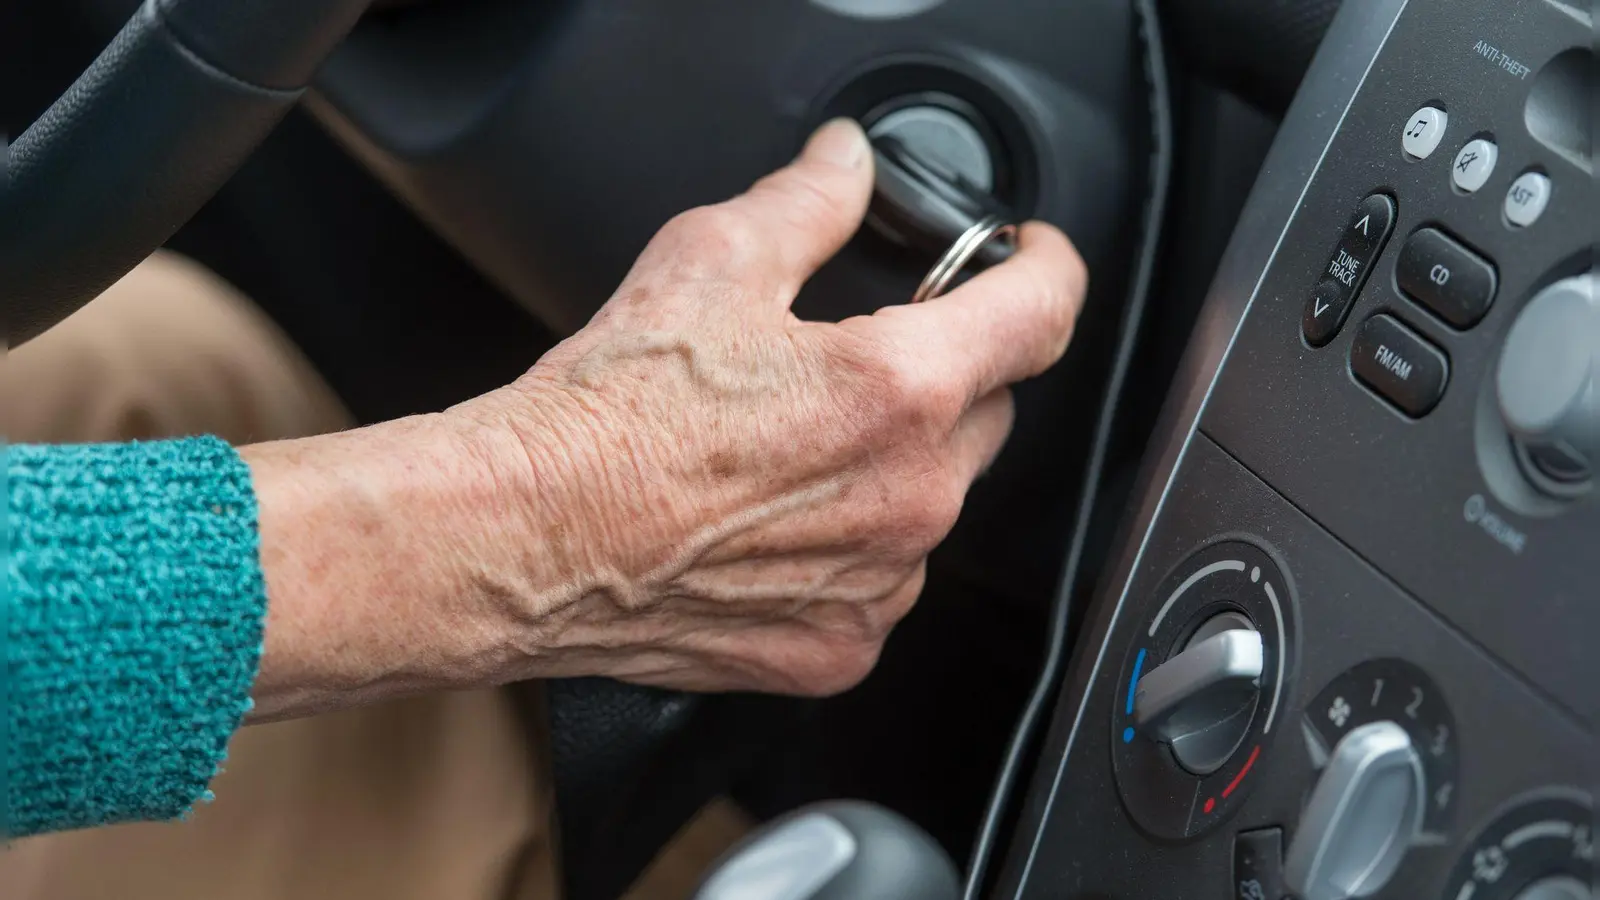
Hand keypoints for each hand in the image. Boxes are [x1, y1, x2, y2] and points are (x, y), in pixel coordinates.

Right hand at [465, 119, 1086, 695]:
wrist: (522, 540)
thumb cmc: (603, 419)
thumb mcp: (710, 263)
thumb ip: (808, 202)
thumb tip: (846, 164)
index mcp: (897, 388)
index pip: (1039, 315)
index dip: (1044, 270)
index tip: (1030, 262)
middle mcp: (910, 496)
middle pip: (987, 412)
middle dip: (942, 375)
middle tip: (848, 363)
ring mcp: (880, 585)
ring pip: (935, 503)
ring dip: (895, 469)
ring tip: (786, 453)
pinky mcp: (840, 647)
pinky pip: (883, 583)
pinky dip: (851, 551)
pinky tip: (772, 526)